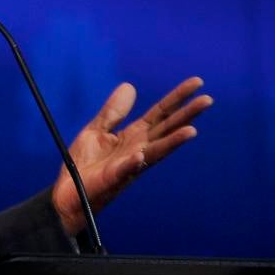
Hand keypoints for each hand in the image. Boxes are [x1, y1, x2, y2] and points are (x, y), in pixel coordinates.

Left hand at [51, 77, 211, 235]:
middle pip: (166, 129)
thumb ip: (113, 112)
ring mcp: (128, 165)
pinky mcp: (112, 179)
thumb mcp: (96, 130)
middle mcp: (138, 150)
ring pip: (155, 151)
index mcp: (134, 136)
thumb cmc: (85, 164)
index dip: (177, 97)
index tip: (197, 83)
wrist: (67, 192)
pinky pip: (124, 171)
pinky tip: (141, 155)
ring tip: (192, 130)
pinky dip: (133, 164)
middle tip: (207, 100)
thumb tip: (130, 86)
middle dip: (186, 115)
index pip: (160, 113)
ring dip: (173, 142)